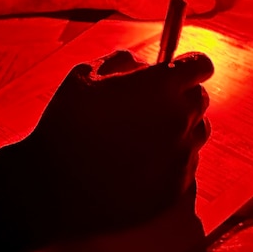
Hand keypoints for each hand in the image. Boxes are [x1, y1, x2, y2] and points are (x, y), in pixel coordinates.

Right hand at [23, 49, 213, 238]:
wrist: (52, 189)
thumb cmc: (65, 126)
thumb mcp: (85, 76)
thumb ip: (122, 62)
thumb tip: (143, 64)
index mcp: (160, 86)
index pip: (200, 65)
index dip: (188, 66)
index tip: (177, 71)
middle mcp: (179, 119)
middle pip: (200, 99)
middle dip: (181, 97)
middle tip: (152, 105)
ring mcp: (181, 156)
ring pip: (197, 134)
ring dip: (179, 130)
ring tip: (142, 138)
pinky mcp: (176, 188)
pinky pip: (185, 166)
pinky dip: (169, 161)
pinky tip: (138, 166)